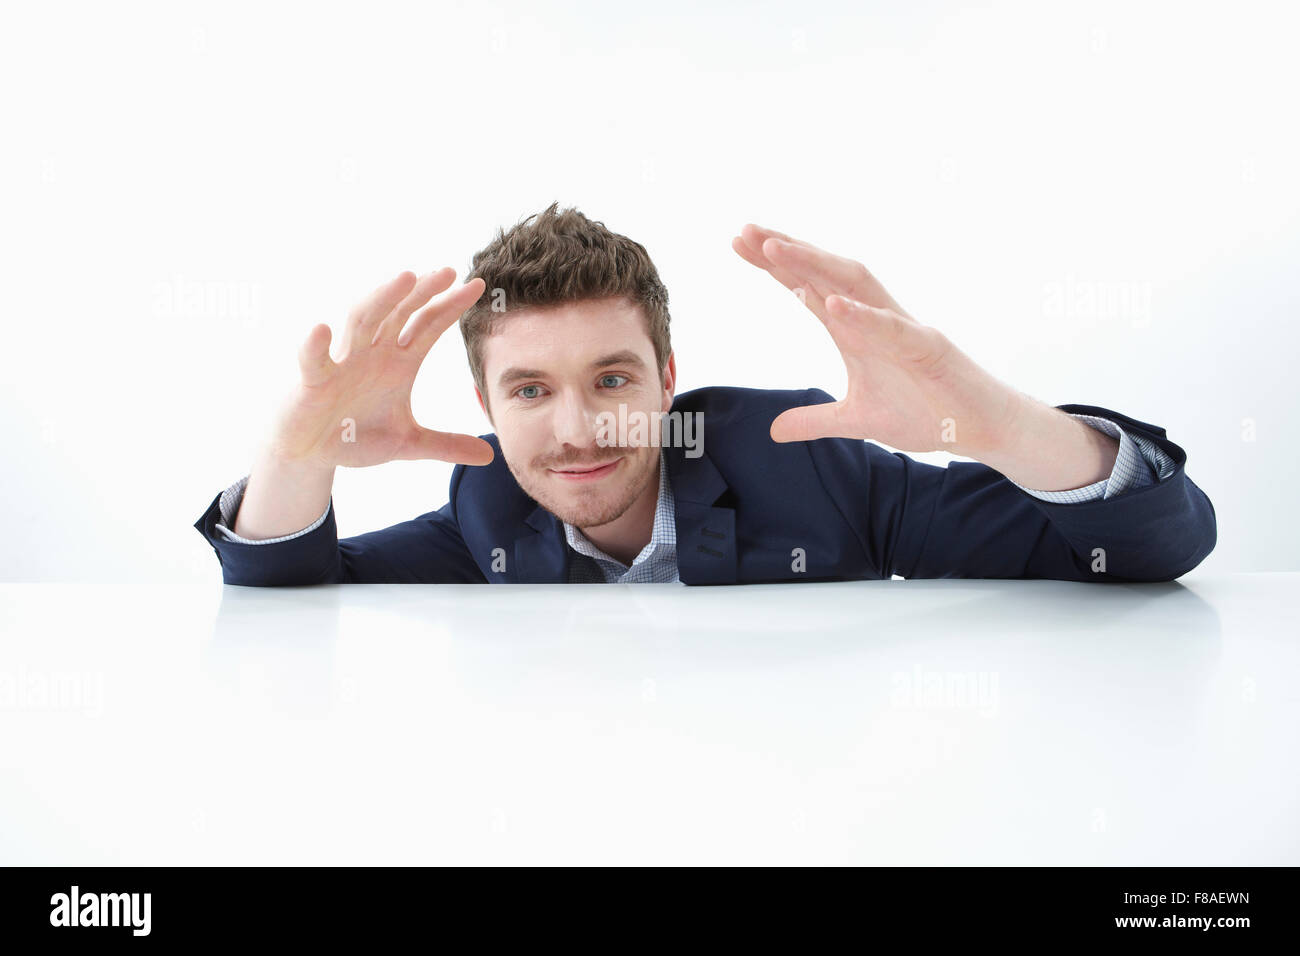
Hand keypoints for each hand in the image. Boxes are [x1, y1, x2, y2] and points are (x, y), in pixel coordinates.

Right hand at [267, 268, 493, 468]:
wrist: (312, 453)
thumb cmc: (356, 436)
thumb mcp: (408, 444)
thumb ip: (446, 445)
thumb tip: (488, 456)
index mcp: (398, 363)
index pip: (428, 325)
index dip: (450, 306)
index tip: (477, 286)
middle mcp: (372, 353)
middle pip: (399, 313)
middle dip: (421, 292)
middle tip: (446, 271)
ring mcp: (342, 362)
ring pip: (362, 322)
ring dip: (382, 299)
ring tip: (404, 277)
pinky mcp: (312, 381)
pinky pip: (314, 360)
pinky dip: (316, 346)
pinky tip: (322, 330)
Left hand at [732, 224, 1018, 457]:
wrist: (980, 430)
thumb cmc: (926, 413)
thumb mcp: (857, 421)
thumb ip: (815, 421)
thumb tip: (775, 429)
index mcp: (856, 330)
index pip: (809, 287)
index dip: (776, 266)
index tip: (740, 243)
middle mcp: (876, 319)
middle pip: (826, 273)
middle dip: (787, 251)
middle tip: (747, 230)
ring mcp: (903, 329)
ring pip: (855, 286)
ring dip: (814, 265)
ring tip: (775, 249)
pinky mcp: (930, 349)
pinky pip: (893, 329)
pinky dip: (862, 316)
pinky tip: (830, 303)